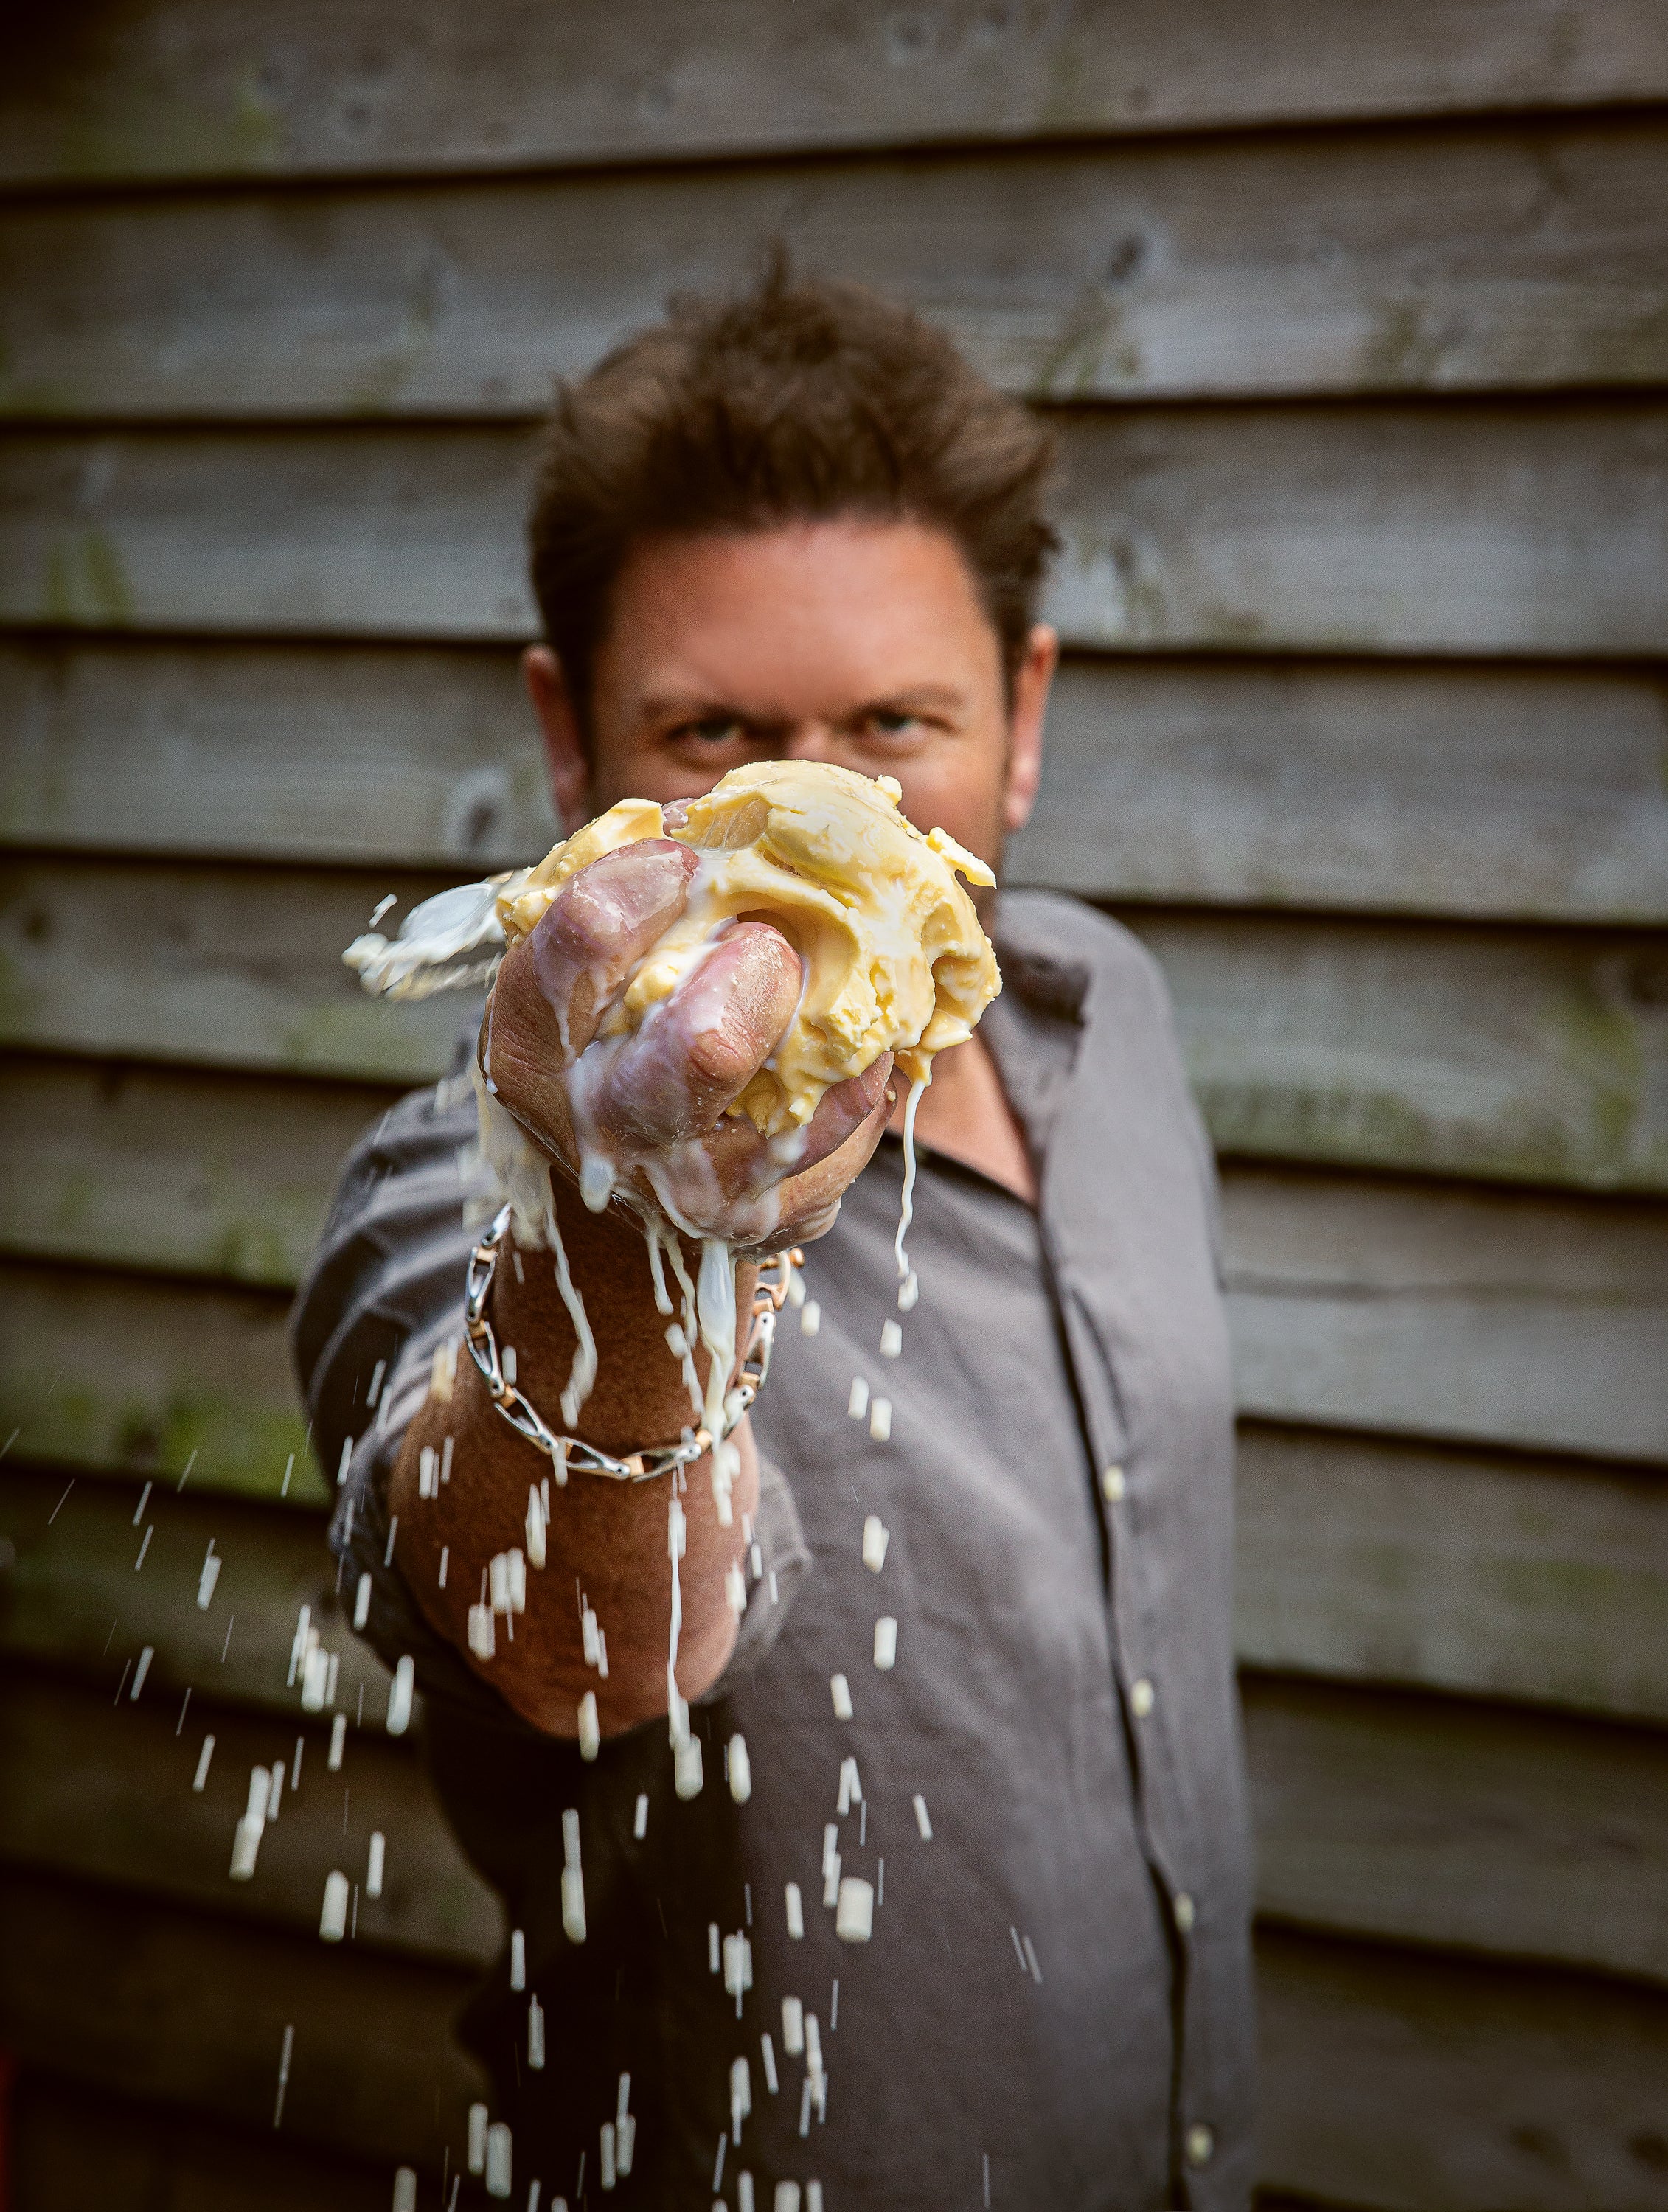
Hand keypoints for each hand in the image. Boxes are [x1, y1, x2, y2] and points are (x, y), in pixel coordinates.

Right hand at [483, 839, 892, 1246]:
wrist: (625, 1181)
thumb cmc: (610, 1030)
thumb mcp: (587, 962)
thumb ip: (636, 889)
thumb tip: (728, 813)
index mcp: (536, 1043)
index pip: (577, 949)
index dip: (639, 888)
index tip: (681, 859)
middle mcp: (605, 1126)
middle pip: (703, 1051)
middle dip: (761, 976)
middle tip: (770, 943)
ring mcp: (691, 1187)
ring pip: (799, 1104)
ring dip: (831, 1031)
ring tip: (823, 989)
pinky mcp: (768, 1219)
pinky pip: (849, 1135)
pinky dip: (864, 1078)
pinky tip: (845, 1046)